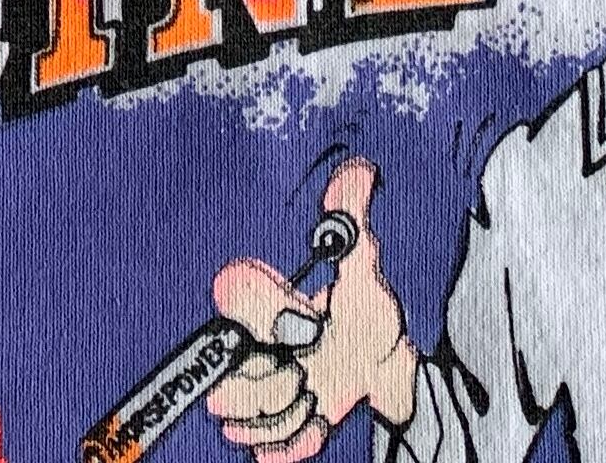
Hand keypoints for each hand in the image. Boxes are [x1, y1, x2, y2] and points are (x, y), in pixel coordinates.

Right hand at [207, 159, 419, 461]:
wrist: (381, 359)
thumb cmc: (364, 309)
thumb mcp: (363, 267)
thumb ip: (352, 221)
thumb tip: (361, 170)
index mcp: (257, 298)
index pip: (231, 295)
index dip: (268, 315)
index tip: (310, 326)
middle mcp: (243, 347)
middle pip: (224, 385)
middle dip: (275, 386)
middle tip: (311, 373)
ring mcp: (252, 390)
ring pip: (239, 423)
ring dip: (286, 416)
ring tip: (317, 396)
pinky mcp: (268, 429)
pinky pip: (263, 451)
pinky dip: (295, 443)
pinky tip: (319, 421)